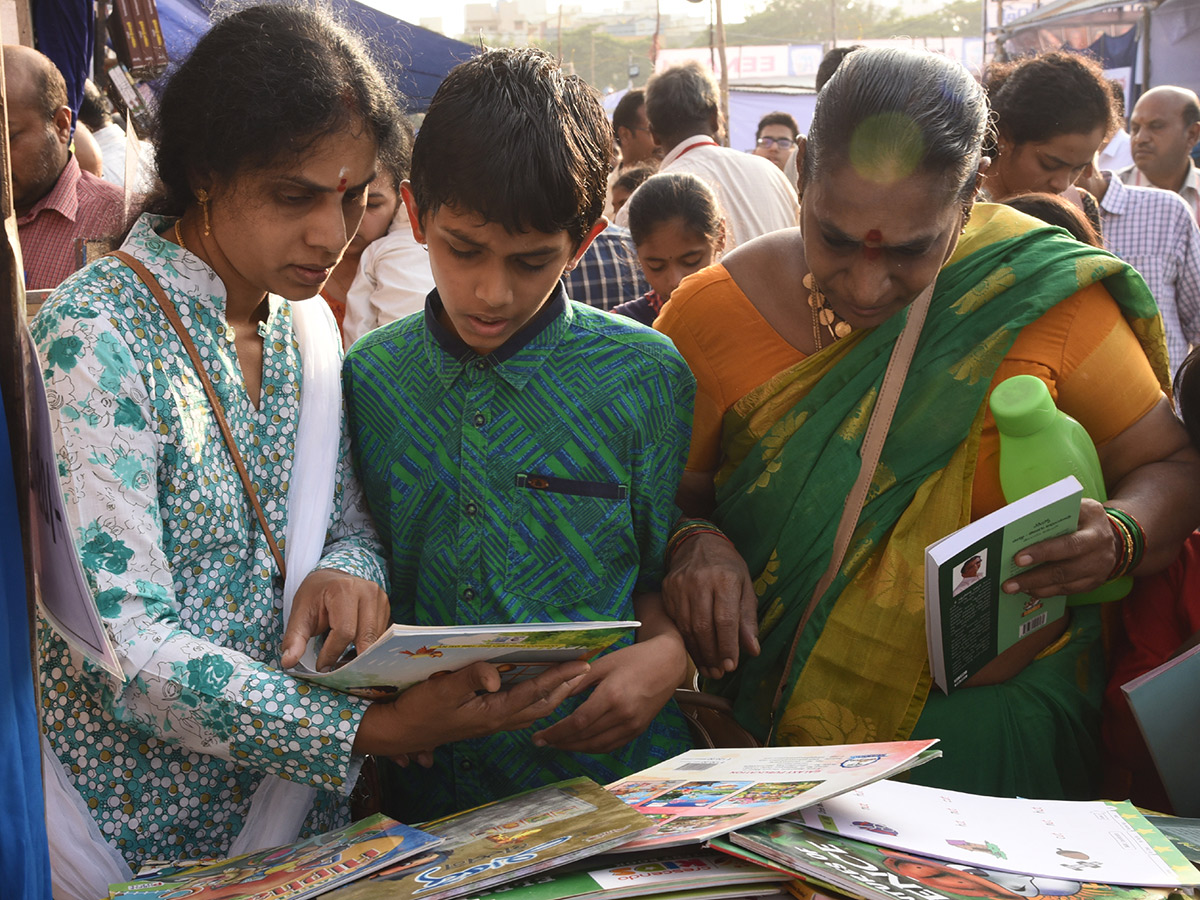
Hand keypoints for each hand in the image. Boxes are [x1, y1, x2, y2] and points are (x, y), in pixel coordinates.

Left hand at [281, 568, 389, 670]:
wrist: (330, 579)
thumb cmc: (314, 596)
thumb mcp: (299, 614)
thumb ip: (294, 639)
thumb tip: (288, 662)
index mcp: (345, 589)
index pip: (345, 631)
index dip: (332, 653)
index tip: (321, 668)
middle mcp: (368, 591)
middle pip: (364, 637)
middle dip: (350, 659)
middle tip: (335, 670)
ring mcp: (381, 599)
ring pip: (375, 639)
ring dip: (360, 654)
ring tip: (342, 660)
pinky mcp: (386, 608)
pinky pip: (380, 636)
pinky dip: (367, 647)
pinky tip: (353, 651)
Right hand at [353, 659, 589, 757]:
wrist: (397, 732)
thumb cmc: (419, 710)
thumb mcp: (442, 689)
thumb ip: (470, 677)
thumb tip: (497, 674)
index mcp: (493, 712)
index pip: (535, 692)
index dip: (560, 677)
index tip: (583, 663)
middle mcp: (496, 721)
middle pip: (542, 705)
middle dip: (566, 687)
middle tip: (586, 669)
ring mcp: (490, 723)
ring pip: (532, 711)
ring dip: (553, 695)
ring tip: (569, 679)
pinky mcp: (482, 721)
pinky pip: (519, 711)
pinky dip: (535, 700)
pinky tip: (535, 691)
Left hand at [531, 633, 686, 752]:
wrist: (668, 663)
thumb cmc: (634, 659)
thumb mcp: (603, 663)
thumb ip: (578, 681)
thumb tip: (554, 695)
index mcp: (611, 695)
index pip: (577, 722)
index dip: (556, 732)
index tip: (539, 735)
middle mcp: (623, 714)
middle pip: (585, 737)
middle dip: (560, 742)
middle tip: (541, 742)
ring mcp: (632, 725)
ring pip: (597, 746)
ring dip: (574, 748)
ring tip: (557, 745)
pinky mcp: (638, 730)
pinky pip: (611, 746)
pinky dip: (593, 748)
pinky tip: (580, 744)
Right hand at [661, 532, 758, 678]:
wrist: (697, 542)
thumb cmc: (728, 566)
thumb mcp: (746, 586)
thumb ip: (748, 619)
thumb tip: (753, 650)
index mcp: (725, 579)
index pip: (725, 620)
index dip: (728, 646)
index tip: (731, 666)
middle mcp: (700, 581)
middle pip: (703, 626)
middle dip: (712, 654)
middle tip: (718, 673)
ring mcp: (680, 585)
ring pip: (687, 627)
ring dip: (698, 652)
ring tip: (708, 668)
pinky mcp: (667, 589)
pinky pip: (676, 621)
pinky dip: (685, 640)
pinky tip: (695, 652)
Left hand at [1002, 498, 1117, 597]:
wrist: (1111, 535)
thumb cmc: (1084, 517)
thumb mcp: (1076, 506)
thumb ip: (1053, 512)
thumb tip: (1018, 521)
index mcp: (1095, 530)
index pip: (1068, 544)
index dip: (1043, 552)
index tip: (1018, 559)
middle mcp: (1100, 552)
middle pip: (1063, 569)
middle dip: (1033, 577)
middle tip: (1008, 583)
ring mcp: (1098, 571)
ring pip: (1064, 584)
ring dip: (1035, 587)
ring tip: (1012, 588)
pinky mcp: (1093, 583)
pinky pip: (1066, 591)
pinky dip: (1045, 591)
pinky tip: (1027, 589)